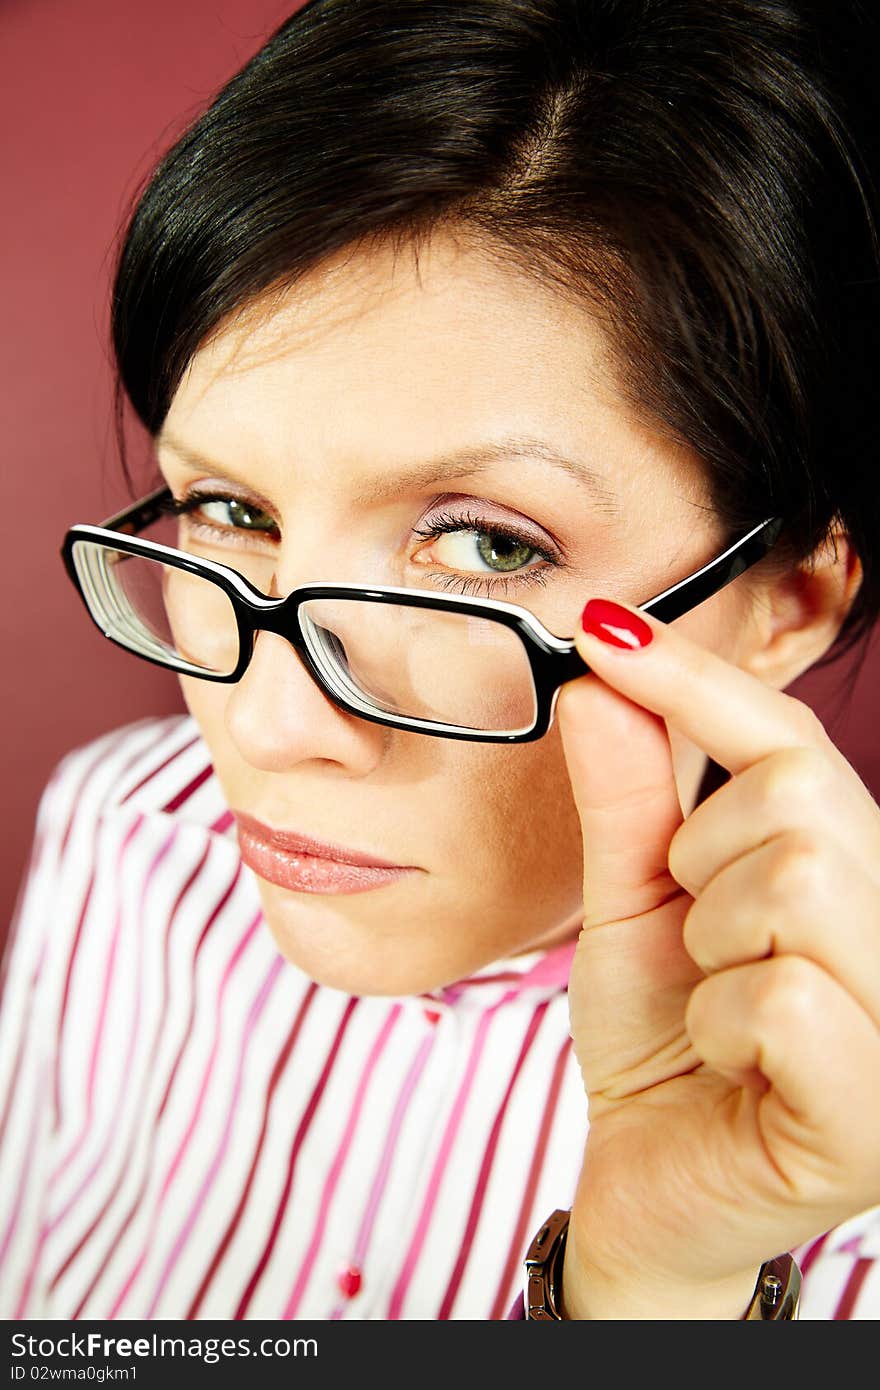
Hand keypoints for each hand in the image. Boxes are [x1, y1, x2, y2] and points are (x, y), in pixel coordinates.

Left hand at [555, 597, 879, 1318]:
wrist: (651, 1187)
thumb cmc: (660, 1041)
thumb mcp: (631, 904)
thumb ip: (627, 797)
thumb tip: (603, 679)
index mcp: (853, 873)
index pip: (790, 744)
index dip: (696, 681)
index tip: (599, 630)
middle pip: (798, 801)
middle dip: (701, 857)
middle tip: (691, 931)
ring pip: (793, 884)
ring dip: (708, 940)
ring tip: (711, 999)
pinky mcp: (875, 1108)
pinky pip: (780, 994)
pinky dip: (717, 1019)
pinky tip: (726, 1060)